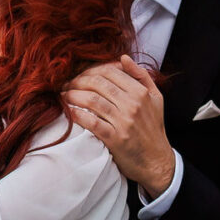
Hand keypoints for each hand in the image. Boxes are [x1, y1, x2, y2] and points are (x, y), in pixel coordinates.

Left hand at [63, 56, 175, 199]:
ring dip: (73, 95)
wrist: (156, 161)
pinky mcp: (115, 138)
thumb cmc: (154, 128)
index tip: (79, 75)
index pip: (110, 72)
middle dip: (78, 81)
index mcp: (141, 92)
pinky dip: (77, 114)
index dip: (90, 70)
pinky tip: (69, 111)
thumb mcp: (156, 98)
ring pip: (92, 100)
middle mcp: (133, 105)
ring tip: (63, 95)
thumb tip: (123, 58)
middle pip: (98, 83)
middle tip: (66, 84)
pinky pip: (91, 122)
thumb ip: (141, 76)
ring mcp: (124, 122)